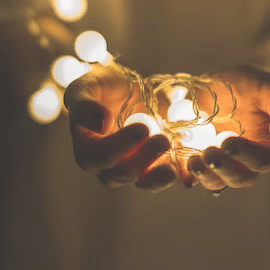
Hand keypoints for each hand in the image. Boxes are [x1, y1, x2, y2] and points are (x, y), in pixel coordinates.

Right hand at [64, 65, 176, 191]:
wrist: (129, 91)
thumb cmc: (103, 88)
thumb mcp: (87, 86)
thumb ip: (84, 102)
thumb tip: (99, 123)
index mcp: (86, 148)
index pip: (98, 156)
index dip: (119, 146)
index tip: (142, 128)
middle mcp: (105, 166)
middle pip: (120, 173)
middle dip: (143, 159)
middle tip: (163, 140)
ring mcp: (130, 170)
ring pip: (142, 182)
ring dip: (158, 176)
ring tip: (173, 166)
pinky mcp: (152, 170)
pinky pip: (162, 179)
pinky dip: (175, 177)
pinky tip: (185, 172)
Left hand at [184, 65, 269, 190]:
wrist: (217, 83)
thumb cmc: (249, 85)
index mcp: (268, 147)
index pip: (264, 162)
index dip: (248, 156)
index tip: (229, 142)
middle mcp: (246, 161)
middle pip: (240, 178)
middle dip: (224, 169)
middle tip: (209, 153)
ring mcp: (222, 163)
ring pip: (217, 182)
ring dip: (205, 176)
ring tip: (193, 161)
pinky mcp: (200, 161)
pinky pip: (193, 176)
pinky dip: (185, 174)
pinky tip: (178, 163)